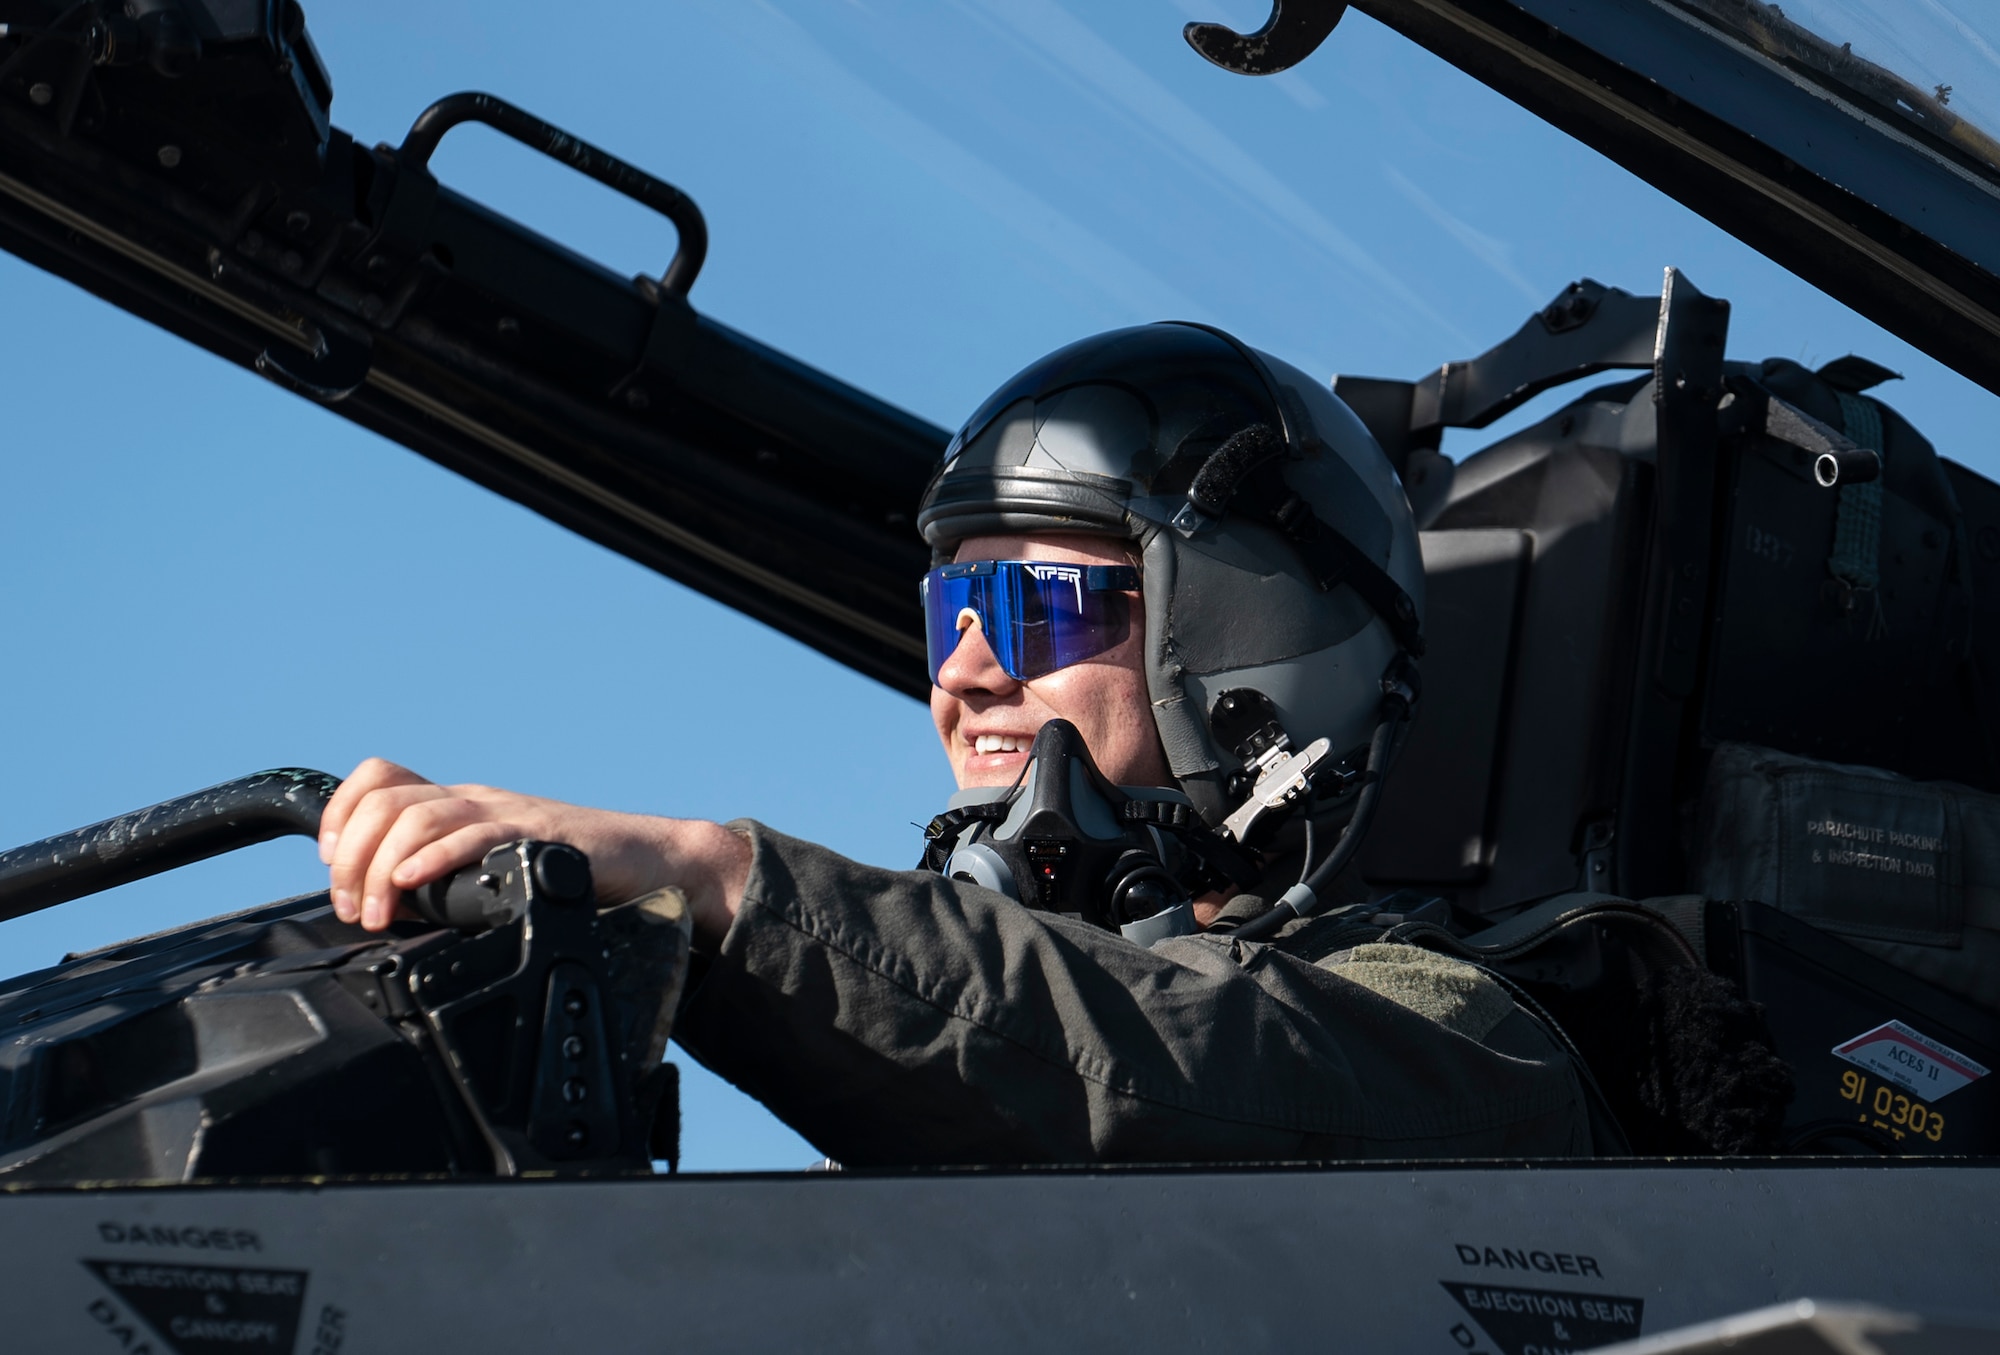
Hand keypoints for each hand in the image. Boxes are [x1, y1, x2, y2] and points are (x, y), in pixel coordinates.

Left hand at [318, 757, 749, 944]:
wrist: (649, 862)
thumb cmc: (579, 872)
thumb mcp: (499, 870)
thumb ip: (453, 881)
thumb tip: (394, 913)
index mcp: (461, 804)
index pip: (378, 781)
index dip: (340, 817)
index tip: (335, 870)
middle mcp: (475, 799)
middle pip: (384, 801)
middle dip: (352, 856)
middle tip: (356, 908)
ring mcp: (504, 813)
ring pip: (415, 816)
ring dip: (382, 867)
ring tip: (380, 911)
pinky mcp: (534, 833)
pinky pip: (470, 834)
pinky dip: (431, 857)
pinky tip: (414, 884)